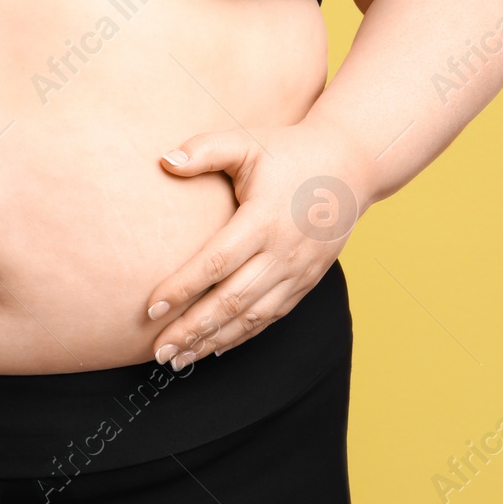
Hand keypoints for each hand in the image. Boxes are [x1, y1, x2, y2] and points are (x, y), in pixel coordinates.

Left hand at [144, 119, 369, 369]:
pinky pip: (270, 317)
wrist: (351, 166)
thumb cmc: (290, 152)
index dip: (182, 288)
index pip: (216, 263)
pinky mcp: (307, 282)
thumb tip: (164, 161)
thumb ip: (205, 149)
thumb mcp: (248, 144)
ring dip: (212, 342)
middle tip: (158, 350)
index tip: (151, 307)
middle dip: (192, 329)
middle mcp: (283, 253)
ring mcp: (298, 272)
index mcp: (263, 220)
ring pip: (251, 318)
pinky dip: (241, 336)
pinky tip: (213, 348)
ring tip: (177, 359)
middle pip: (231, 301)